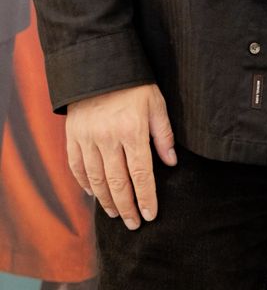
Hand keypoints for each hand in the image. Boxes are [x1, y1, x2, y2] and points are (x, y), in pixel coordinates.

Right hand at [66, 84, 176, 228]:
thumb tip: (171, 162)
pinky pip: (77, 167)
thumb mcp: (156, 104)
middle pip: (117, 183)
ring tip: (116, 213)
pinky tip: (94, 195)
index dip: (146, 198)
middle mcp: (107, 138)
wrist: (99, 66)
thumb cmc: (134, 86)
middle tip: (133, 224)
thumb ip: (163, 135)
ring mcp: (87, 139)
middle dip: (127, 207)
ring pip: (96, 180)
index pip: (141, 174)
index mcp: (132, 131)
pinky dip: (85, 184)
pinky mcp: (72, 137)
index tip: (150, 215)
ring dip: (107, 201)